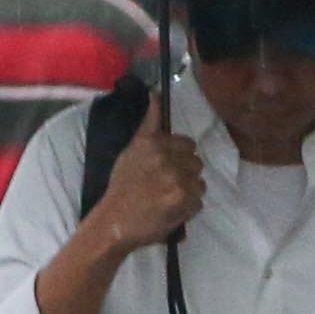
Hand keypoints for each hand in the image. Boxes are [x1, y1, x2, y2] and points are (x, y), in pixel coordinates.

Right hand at [85, 122, 206, 255]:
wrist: (114, 221)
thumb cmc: (121, 187)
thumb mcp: (131, 149)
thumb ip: (149, 124)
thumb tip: (156, 92)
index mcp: (153, 142)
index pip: (188, 144)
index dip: (179, 157)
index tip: (167, 167)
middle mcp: (167, 156)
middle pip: (196, 162)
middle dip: (185, 173)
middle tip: (167, 185)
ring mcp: (178, 178)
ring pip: (199, 182)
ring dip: (188, 191)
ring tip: (168, 198)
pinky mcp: (185, 199)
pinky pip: (199, 201)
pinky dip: (188, 208)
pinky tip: (171, 210)